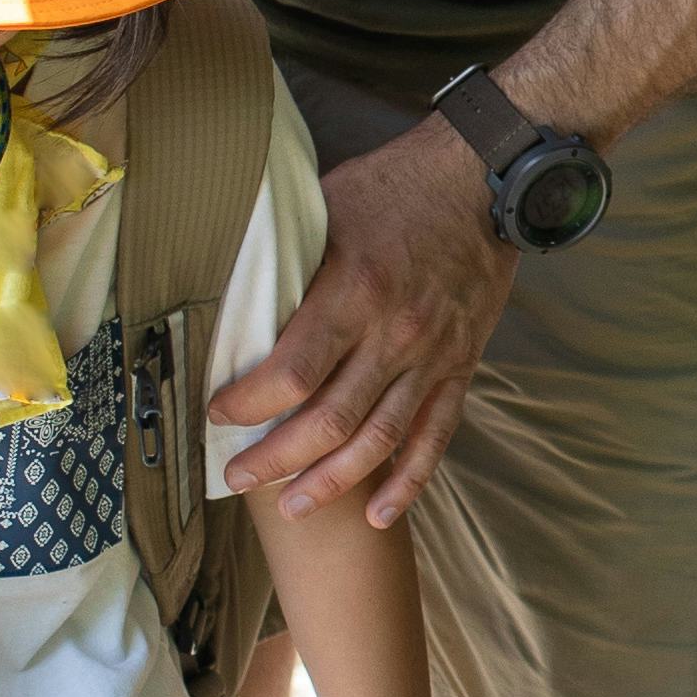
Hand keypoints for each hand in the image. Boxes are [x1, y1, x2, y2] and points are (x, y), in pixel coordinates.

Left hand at [213, 118, 514, 534]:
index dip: (249, 404)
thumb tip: (233, 299)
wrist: (480, 180)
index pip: (293, 372)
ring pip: (378, 441)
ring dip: (332, 482)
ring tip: (292, 508)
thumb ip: (288, 262)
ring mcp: (431, 357)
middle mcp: (394, 333)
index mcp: (354, 290)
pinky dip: (408, 482)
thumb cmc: (392, 187)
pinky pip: (435, 437)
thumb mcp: (325, 207)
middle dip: (275, 459)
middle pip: (329, 421)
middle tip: (236, 477)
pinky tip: (380, 516)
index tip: (216, 415)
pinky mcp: (459, 367)